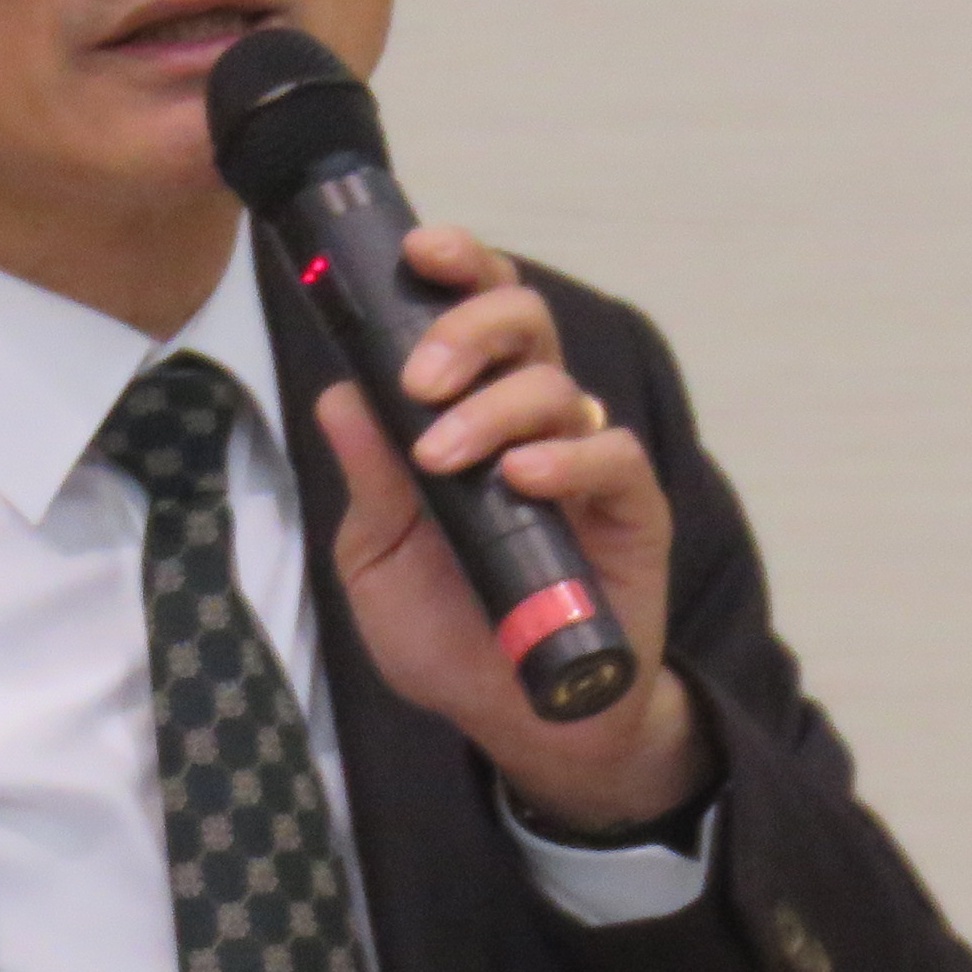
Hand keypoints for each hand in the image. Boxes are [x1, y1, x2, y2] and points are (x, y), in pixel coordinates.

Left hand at [315, 224, 706, 838]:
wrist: (516, 719)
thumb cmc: (449, 633)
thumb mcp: (378, 560)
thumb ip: (367, 480)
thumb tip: (338, 394)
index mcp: (471, 413)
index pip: (474, 314)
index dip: (456, 268)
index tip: (418, 252)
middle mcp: (534, 423)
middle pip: (525, 322)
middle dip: (468, 330)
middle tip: (420, 380)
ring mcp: (586, 463)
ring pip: (559, 386)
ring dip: (493, 409)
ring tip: (444, 459)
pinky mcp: (632, 513)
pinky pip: (613, 456)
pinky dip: (566, 457)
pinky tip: (522, 477)